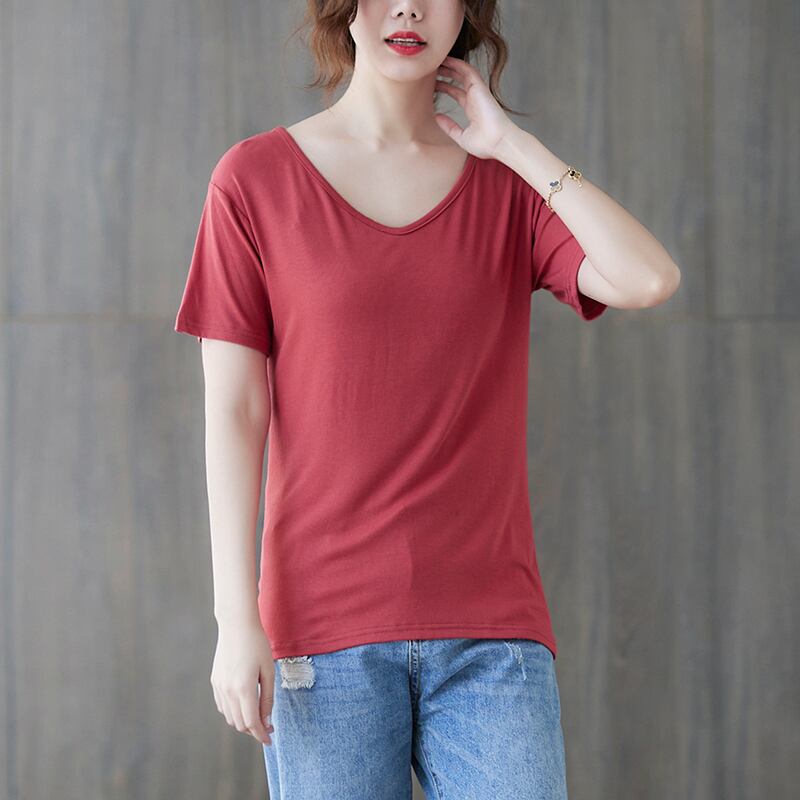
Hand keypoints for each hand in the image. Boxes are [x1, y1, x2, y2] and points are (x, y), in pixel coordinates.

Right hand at [210, 619, 275, 745]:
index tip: (270, 739)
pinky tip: (244, 704)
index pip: (251, 723)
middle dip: (254, 730)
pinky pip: (222, 706)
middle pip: (240, 724)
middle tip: (267, 726)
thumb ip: (267, 698)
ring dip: (243, 721)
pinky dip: (233, 711)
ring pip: (230, 717)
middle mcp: (228, 691)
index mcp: (243, 688)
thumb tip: (267, 721)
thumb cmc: (257, 644)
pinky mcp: (214, 681)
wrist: (236, 625)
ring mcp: (219, 686)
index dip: (261, 734)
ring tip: (257, 715)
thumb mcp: (268, 670)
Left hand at [434, 55, 515, 158]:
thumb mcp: (461, 137)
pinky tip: (447, 60)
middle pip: (459, 81)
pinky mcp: (480, 88)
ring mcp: (478, 93)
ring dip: (451, 66)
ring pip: (463, 73)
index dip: (446, 88)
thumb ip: (449, 126)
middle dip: (447, 74)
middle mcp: (475, 99)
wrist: (499, 142)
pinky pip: (468, 71)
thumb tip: (437, 117)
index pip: (457, 94)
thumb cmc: (485, 144)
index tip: (433, 85)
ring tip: (438, 60)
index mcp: (472, 110)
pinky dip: (458, 64)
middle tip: (433, 70)